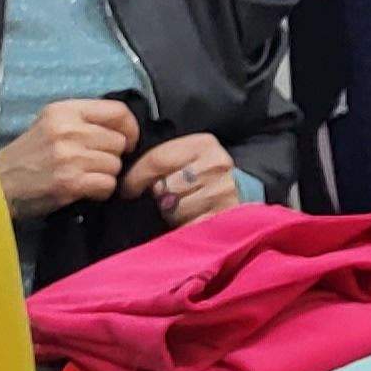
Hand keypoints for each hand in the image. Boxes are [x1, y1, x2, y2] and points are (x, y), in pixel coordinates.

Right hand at [0, 99, 133, 219]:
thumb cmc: (26, 156)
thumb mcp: (50, 126)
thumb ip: (84, 122)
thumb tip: (124, 130)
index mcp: (64, 110)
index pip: (118, 111)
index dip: (130, 128)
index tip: (127, 141)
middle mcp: (67, 129)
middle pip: (119, 141)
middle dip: (113, 156)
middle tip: (93, 164)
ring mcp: (68, 155)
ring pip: (116, 164)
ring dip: (106, 175)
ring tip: (84, 176)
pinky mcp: (69, 181)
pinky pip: (107, 184)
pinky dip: (100, 191)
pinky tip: (83, 190)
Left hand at [124, 132, 244, 225]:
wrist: (242, 192)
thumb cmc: (206, 176)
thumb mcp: (187, 157)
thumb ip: (162, 160)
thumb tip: (128, 180)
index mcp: (204, 144)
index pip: (158, 159)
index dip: (135, 177)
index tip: (128, 189)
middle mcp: (217, 165)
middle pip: (164, 187)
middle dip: (160, 195)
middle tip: (166, 197)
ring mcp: (223, 192)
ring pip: (175, 209)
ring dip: (173, 212)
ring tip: (184, 207)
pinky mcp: (225, 216)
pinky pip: (189, 225)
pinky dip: (185, 226)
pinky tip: (192, 219)